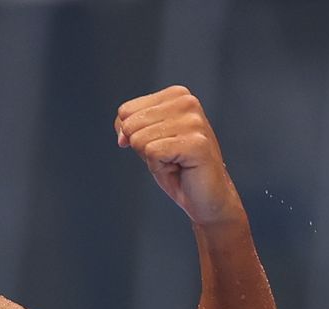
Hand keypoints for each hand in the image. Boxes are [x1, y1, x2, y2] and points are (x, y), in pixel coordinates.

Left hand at [115, 85, 244, 225]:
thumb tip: (123, 137)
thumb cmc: (175, 166)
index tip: (157, 143)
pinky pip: (152, 153)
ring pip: (139, 139)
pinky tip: (179, 167)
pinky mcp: (196, 143)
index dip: (131, 135)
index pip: (125, 112)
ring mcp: (194, 122)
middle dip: (141, 147)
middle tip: (167, 155)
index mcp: (176, 94)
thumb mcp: (145, 140)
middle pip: (130, 125)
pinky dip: (159, 167)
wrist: (204, 194)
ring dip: (152, 158)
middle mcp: (187, 102)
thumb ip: (127, 128)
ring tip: (174, 161)